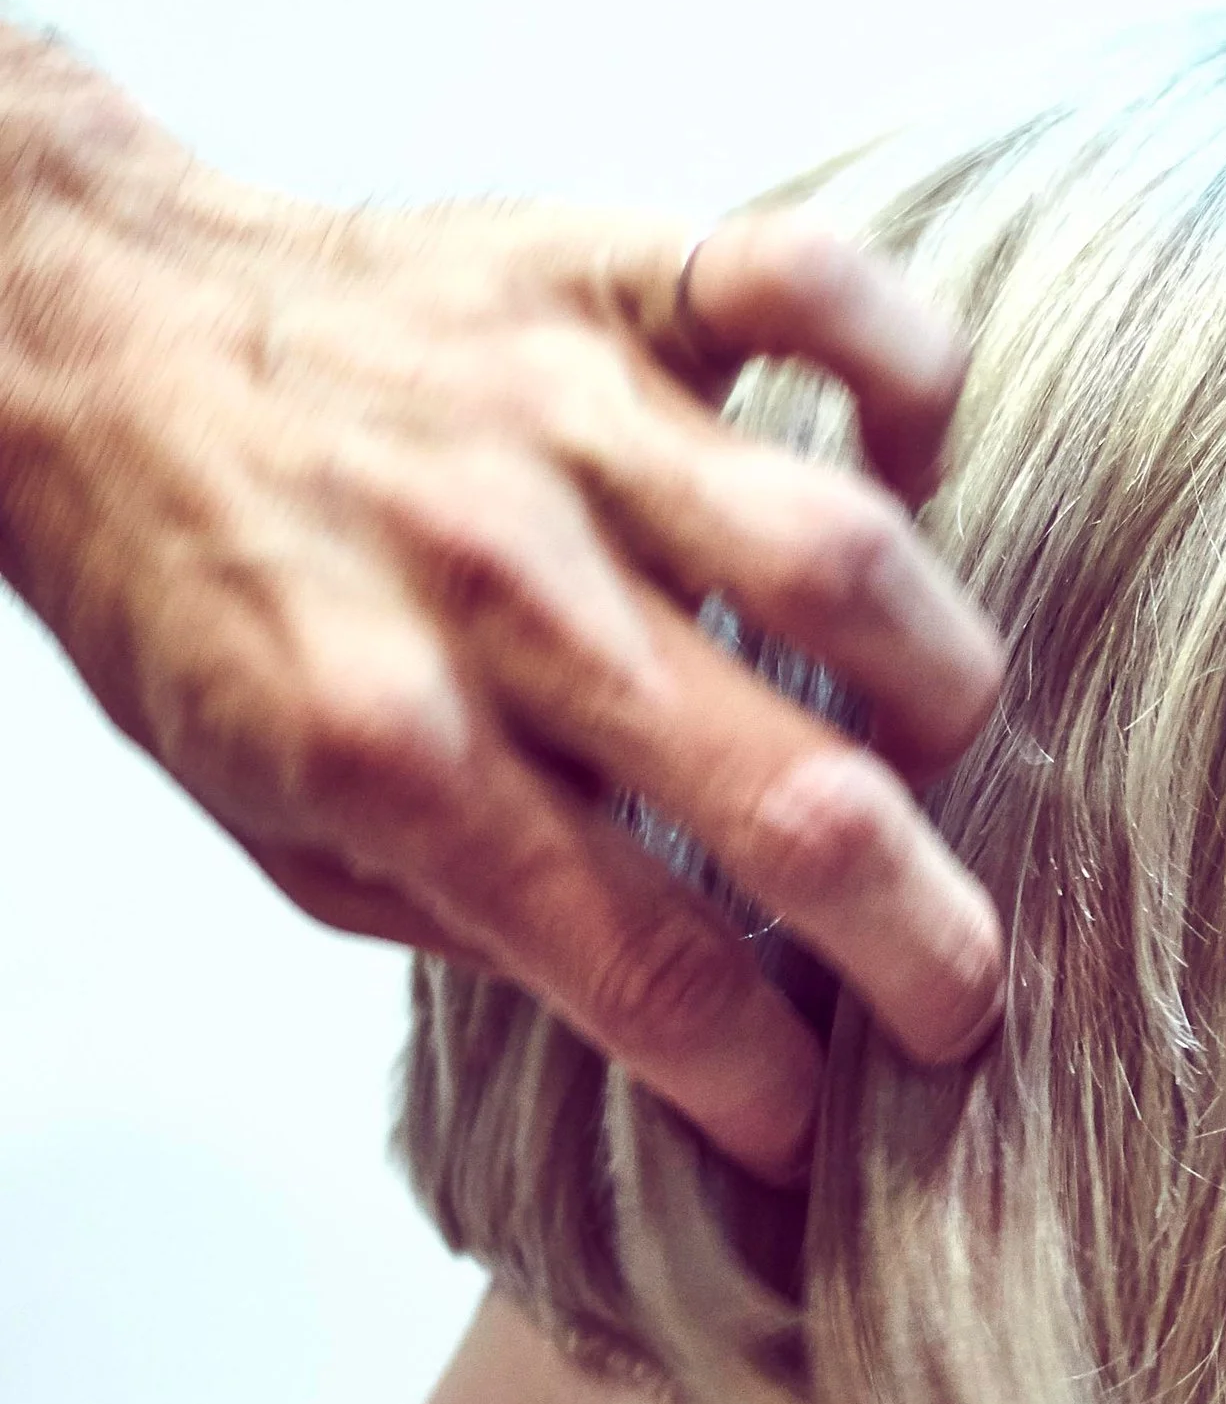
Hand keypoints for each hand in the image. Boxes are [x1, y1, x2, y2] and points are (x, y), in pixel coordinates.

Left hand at [0, 29, 1005, 1179]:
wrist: (83, 330)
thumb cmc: (191, 582)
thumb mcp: (272, 822)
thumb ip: (468, 916)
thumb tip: (670, 1004)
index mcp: (393, 752)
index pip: (651, 973)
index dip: (767, 1087)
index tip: (813, 1130)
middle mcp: (500, 591)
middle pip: (801, 805)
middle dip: (927, 951)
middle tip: (961, 1001)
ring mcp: (566, 419)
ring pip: (851, 566)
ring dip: (939, 690)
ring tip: (930, 743)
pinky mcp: (606, 273)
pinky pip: (815, 290)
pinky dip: (908, 374)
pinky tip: (912, 461)